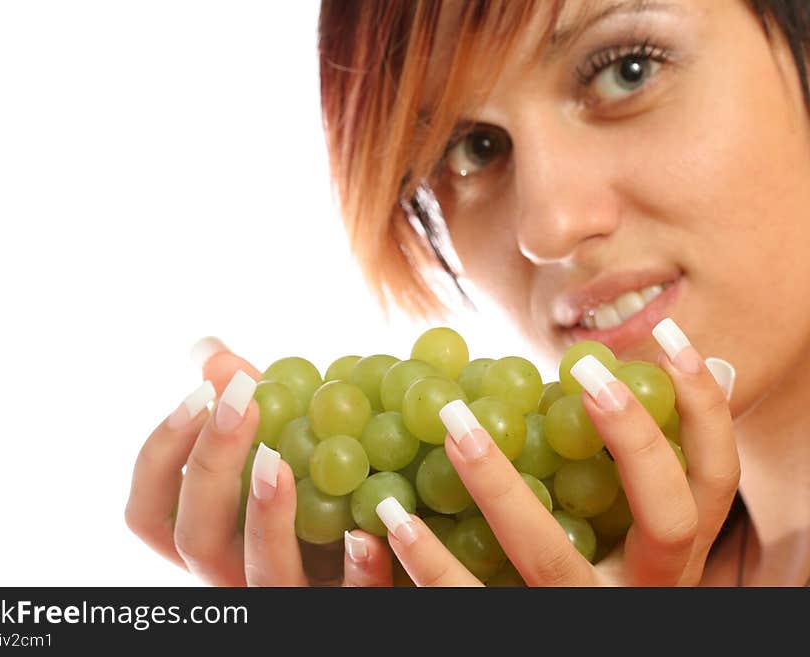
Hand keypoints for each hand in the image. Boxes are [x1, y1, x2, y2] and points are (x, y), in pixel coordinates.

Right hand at [125, 339, 392, 585]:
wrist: (379, 549)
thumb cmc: (307, 493)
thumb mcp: (274, 445)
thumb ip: (239, 405)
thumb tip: (207, 348)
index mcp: (207, 534)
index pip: (148, 512)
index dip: (160, 455)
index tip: (198, 393)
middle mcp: (233, 571)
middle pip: (195, 537)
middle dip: (211, 464)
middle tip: (242, 401)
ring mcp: (285, 592)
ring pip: (260, 575)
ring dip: (265, 517)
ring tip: (278, 460)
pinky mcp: (339, 603)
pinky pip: (343, 599)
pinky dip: (354, 571)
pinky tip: (365, 533)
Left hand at [378, 319, 738, 585]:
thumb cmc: (595, 583)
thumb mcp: (628, 539)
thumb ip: (643, 470)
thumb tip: (680, 367)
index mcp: (671, 557)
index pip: (715, 481)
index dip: (706, 412)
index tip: (675, 337)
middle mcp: (642, 591)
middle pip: (666, 518)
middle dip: (633, 441)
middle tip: (584, 372)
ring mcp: (581, 617)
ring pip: (546, 555)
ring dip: (498, 484)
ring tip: (454, 424)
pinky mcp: (527, 637)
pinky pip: (471, 601)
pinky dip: (428, 561)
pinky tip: (391, 517)